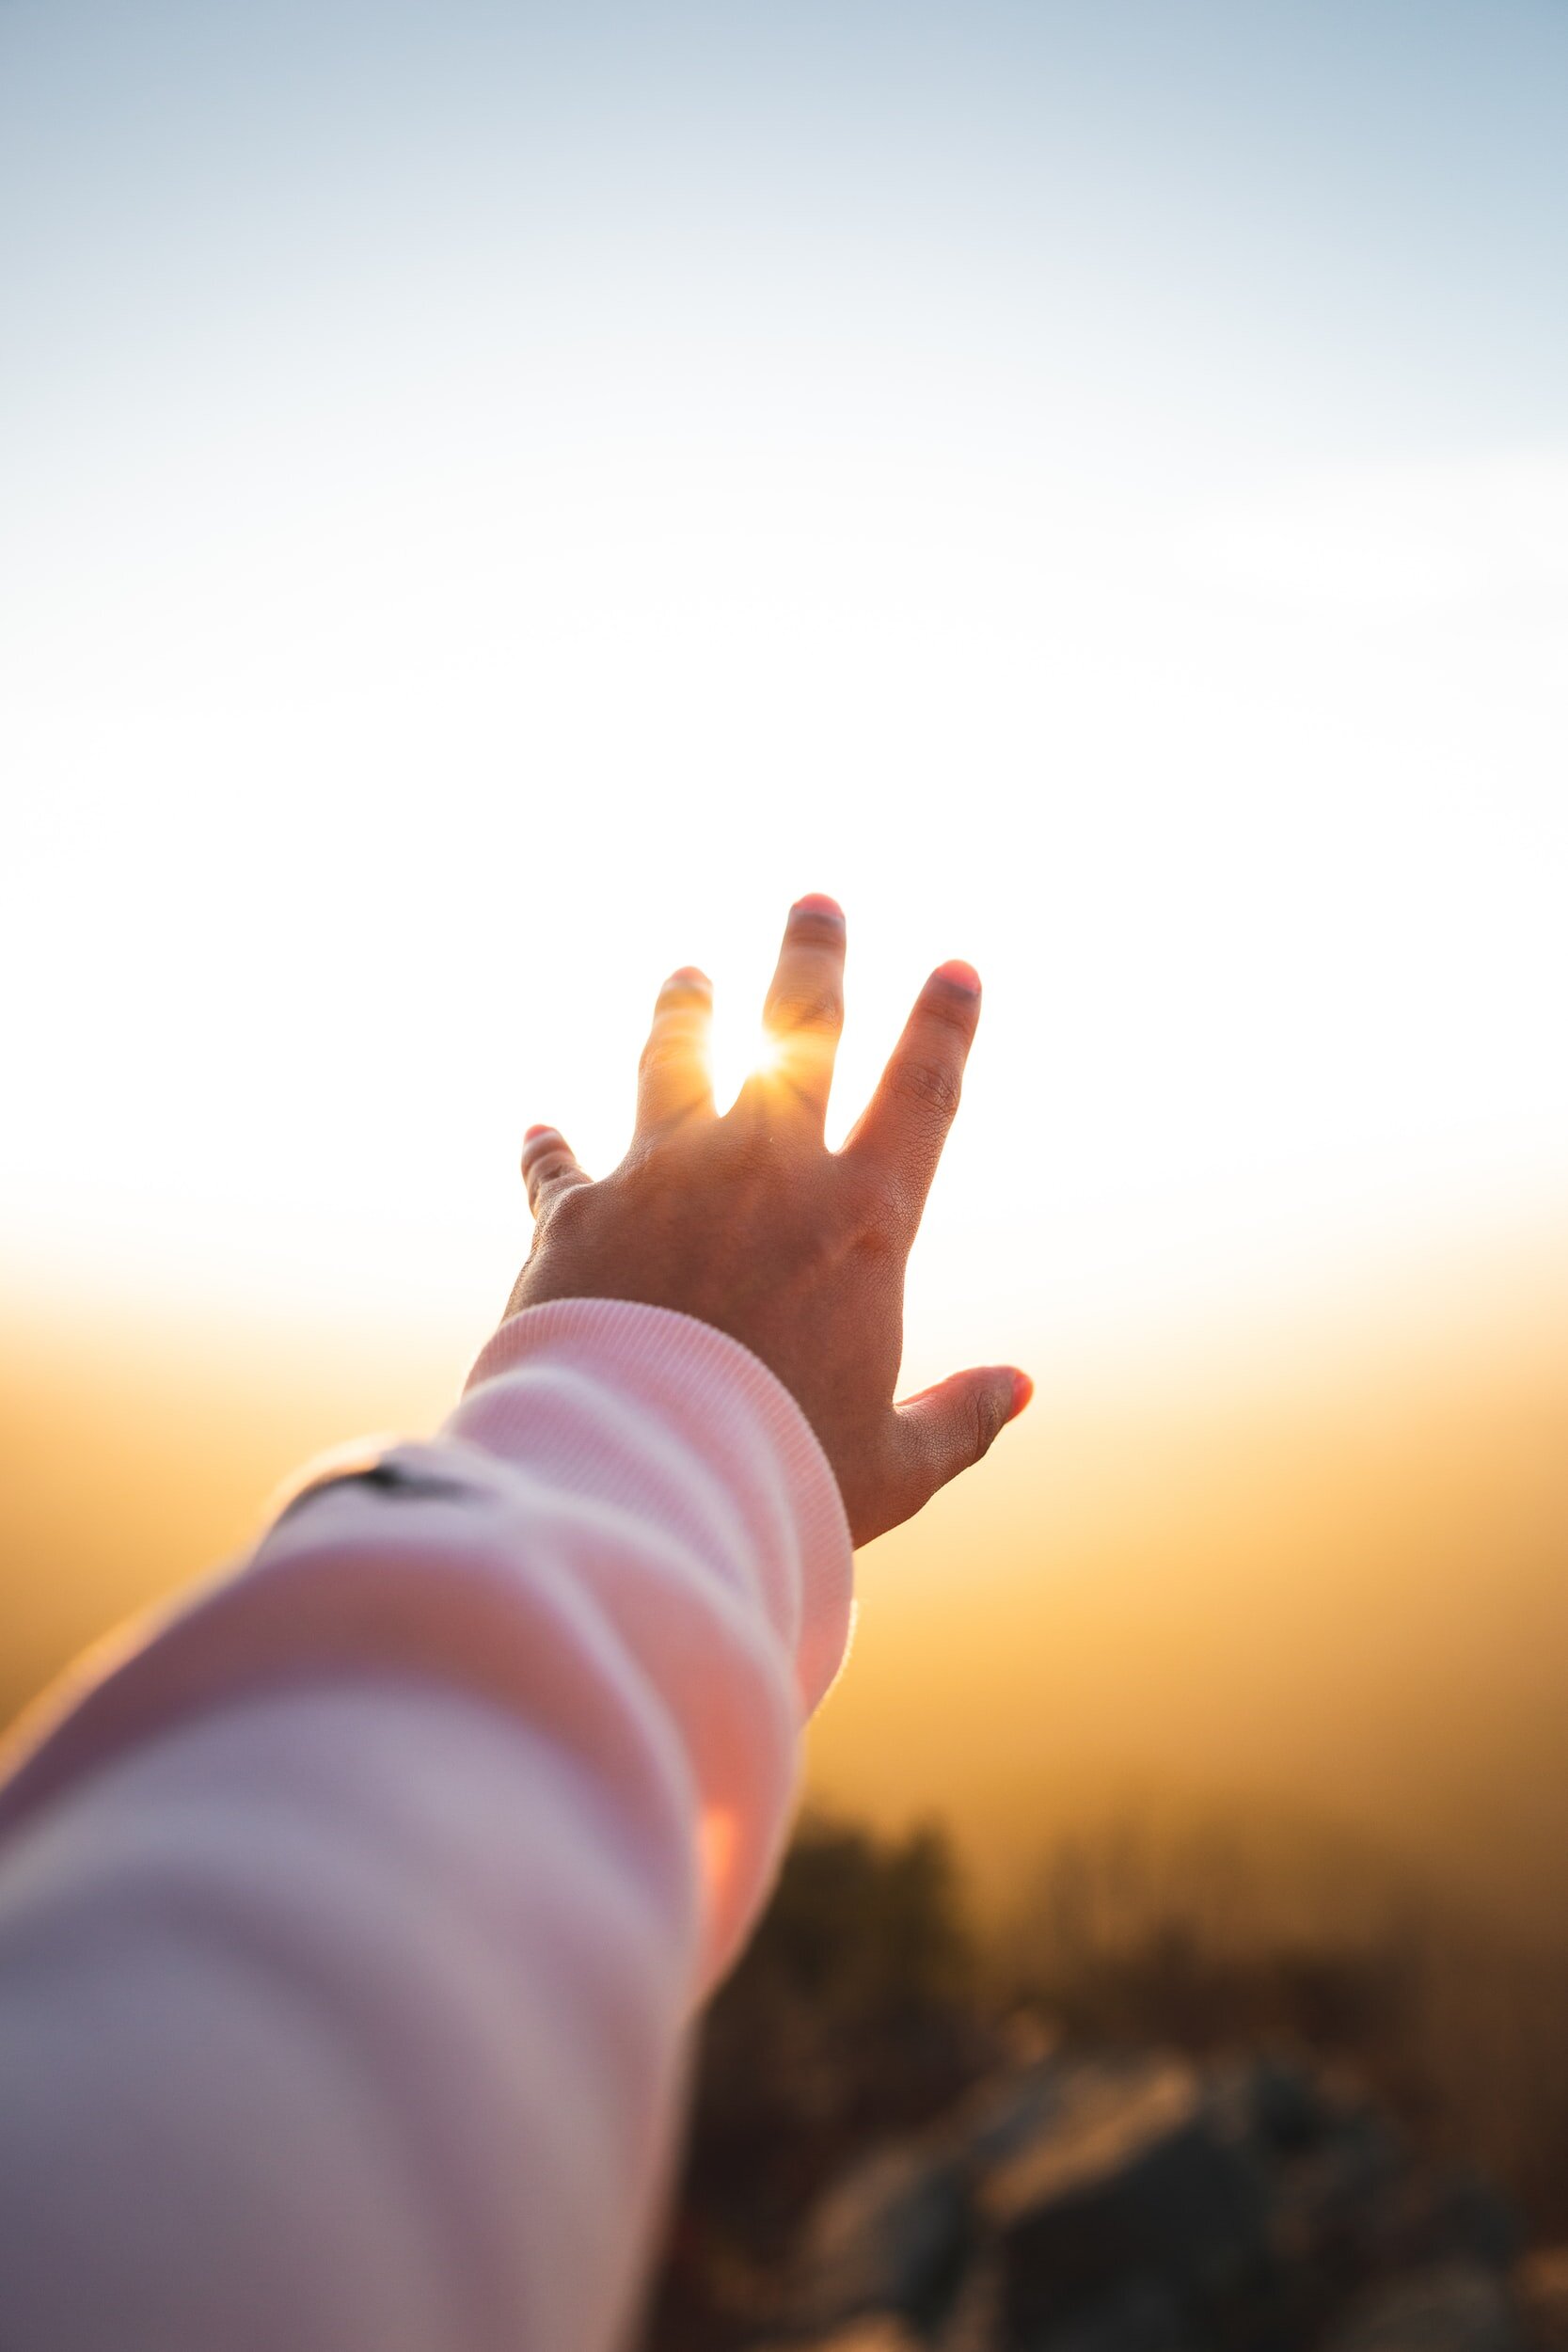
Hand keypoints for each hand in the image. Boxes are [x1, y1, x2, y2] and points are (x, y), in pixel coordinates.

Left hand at [505, 896, 1030, 1545]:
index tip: (956, 969)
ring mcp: (664, 1178)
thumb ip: (960, 1419)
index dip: (944, 1027)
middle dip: (810, 960)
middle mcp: (765, 1172)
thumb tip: (1019, 1388)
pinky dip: (550, 1151)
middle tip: (814, 904)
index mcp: (860, 1222)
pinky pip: (559, 1165)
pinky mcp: (575, 1213)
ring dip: (682, 1013)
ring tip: (686, 980)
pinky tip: (538, 1134)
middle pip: (797, 1031)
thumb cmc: (781, 1474)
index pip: (921, 1096)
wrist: (639, 1478)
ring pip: (673, 1060)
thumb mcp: (893, 1466)